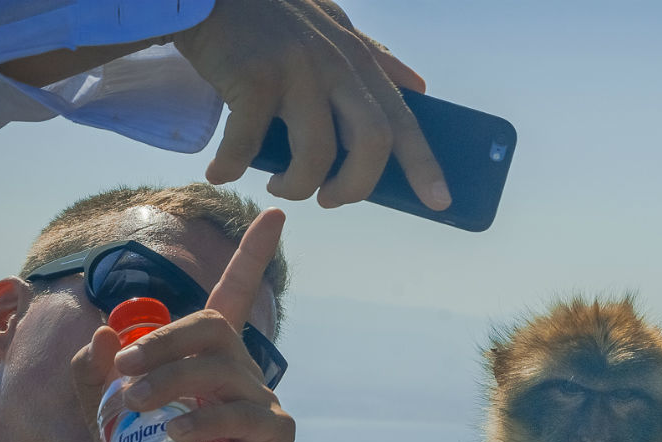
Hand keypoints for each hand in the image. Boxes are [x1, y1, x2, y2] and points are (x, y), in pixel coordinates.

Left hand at [71, 209, 295, 441]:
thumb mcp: (102, 417)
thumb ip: (93, 375)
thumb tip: (103, 335)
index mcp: (206, 356)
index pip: (235, 293)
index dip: (255, 253)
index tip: (275, 211)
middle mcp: (238, 370)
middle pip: (212, 325)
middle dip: (164, 338)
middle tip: (124, 367)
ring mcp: (260, 400)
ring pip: (222, 366)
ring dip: (171, 378)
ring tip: (135, 405)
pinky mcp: (274, 434)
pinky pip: (244, 411)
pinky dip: (203, 417)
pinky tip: (173, 432)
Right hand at [174, 0, 450, 209]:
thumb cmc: (266, 14)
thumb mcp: (331, 25)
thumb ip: (373, 58)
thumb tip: (419, 87)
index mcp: (358, 59)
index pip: (405, 118)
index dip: (424, 164)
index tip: (441, 202)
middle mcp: (336, 63)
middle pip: (373, 143)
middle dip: (355, 187)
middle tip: (330, 200)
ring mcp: (297, 69)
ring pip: (316, 155)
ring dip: (295, 186)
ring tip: (277, 186)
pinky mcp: (254, 77)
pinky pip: (249, 144)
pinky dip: (232, 167)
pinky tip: (220, 172)